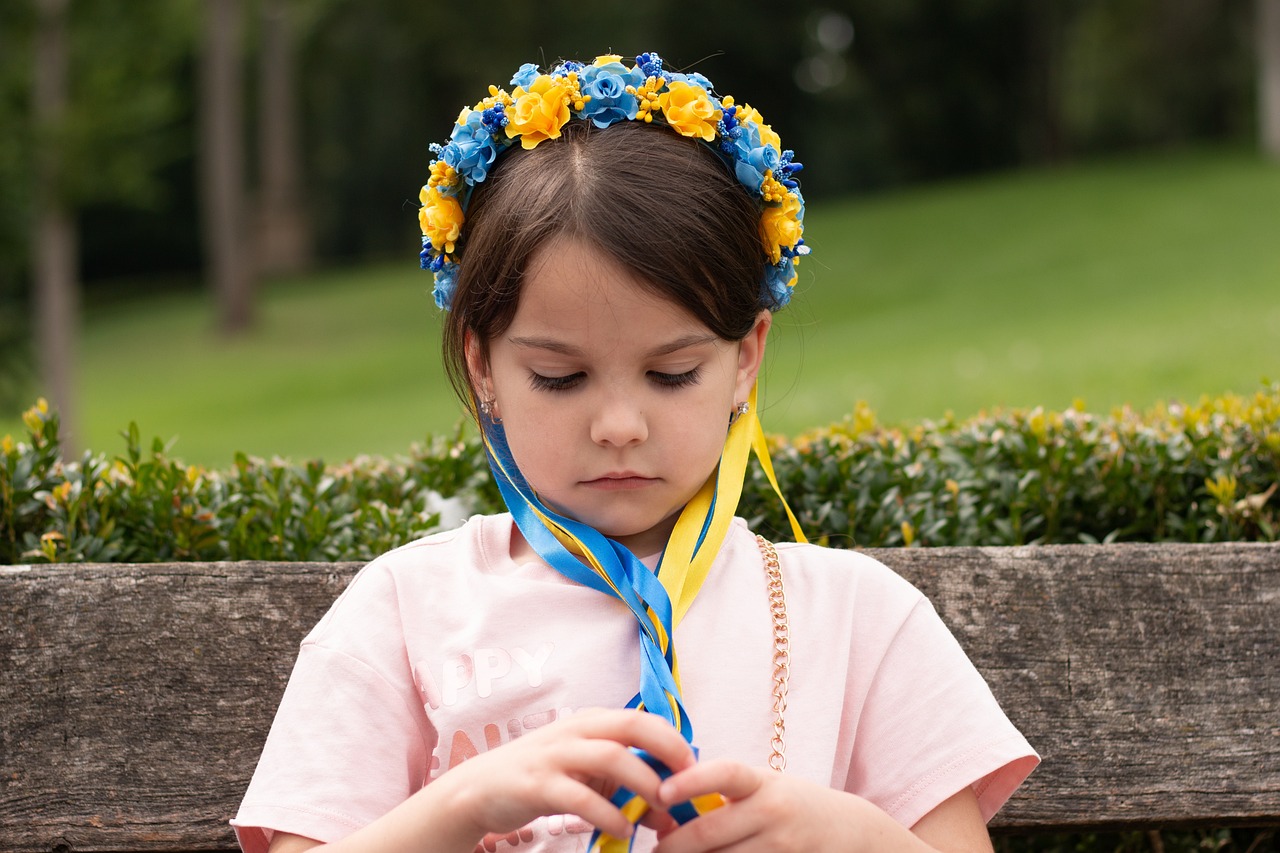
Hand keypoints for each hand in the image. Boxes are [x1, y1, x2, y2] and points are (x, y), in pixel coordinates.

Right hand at [436, 708, 694, 842]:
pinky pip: (580, 797)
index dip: (672, 739)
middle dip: (666, 750)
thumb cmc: (544, 778)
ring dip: (642, 783)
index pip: (641, 717)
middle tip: (686, 783)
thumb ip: (624, 787)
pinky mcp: (537, 784)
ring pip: (611, 757)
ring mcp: (555, 755)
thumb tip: (668, 814)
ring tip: (659, 810)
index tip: (694, 768)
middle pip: (631, 726)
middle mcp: (575, 730)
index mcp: (590, 722)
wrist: (480, 789)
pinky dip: (607, 814)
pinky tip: (622, 830)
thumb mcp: (585, 776)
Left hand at [653, 759, 995, 852]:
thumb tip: (667, 808)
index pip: (725, 774)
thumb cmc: (795, 805)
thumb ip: (725, 794)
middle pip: (710, 834)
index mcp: (765, 783)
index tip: (662, 791)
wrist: (854, 834)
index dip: (691, 780)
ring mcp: (782, 848)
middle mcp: (774, 814)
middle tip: (652, 849)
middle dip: (673, 846)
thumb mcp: (766, 787)